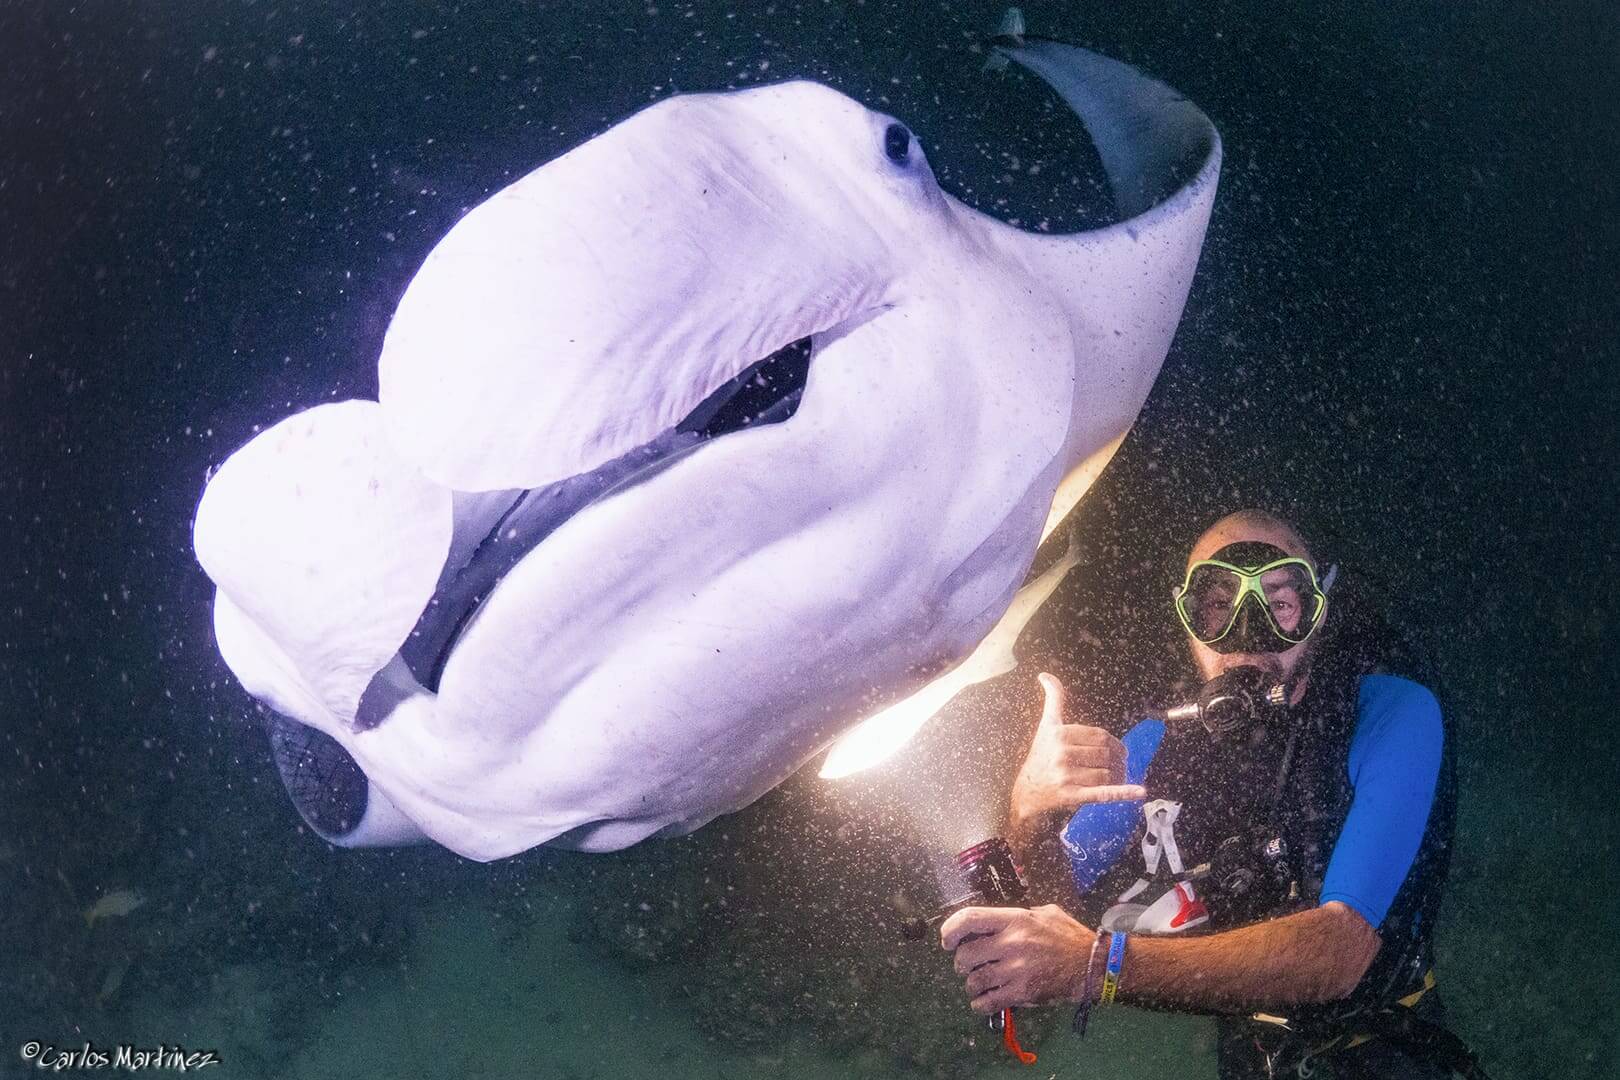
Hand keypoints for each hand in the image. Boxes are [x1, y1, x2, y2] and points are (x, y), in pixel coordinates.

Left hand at [939, 904, 1094, 1012]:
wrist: (1092, 965)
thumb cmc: (1068, 936)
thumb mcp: (1044, 912)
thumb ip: (1017, 915)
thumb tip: (993, 921)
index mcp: (1015, 919)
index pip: (969, 918)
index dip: (951, 929)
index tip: (947, 940)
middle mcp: (1012, 942)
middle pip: (966, 954)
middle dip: (961, 963)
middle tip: (965, 966)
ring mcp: (1016, 969)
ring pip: (974, 980)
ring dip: (971, 985)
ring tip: (977, 984)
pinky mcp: (1022, 992)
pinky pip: (988, 1002)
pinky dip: (980, 1004)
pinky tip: (984, 1002)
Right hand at [1009, 673, 1145, 828]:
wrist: (1026, 791)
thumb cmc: (1041, 755)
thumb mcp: (1046, 725)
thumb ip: (1053, 699)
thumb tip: (1045, 675)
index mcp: (1060, 733)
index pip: (1100, 736)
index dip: (1115, 743)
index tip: (1119, 751)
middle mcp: (1062, 753)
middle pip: (1105, 754)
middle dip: (1117, 761)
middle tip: (1120, 766)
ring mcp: (1066, 775)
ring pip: (1106, 774)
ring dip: (1118, 777)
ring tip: (1117, 778)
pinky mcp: (1071, 796)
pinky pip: (1102, 793)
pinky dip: (1122, 792)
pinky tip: (1139, 791)